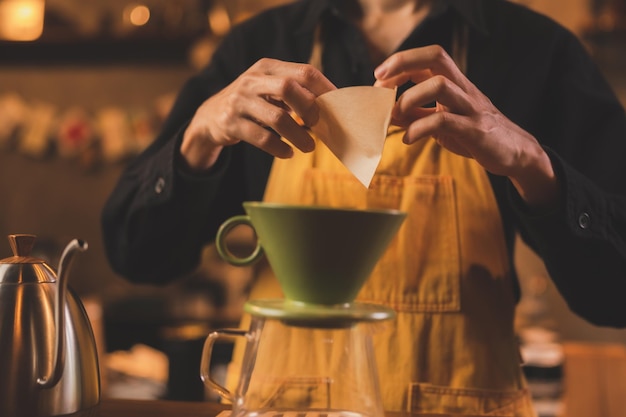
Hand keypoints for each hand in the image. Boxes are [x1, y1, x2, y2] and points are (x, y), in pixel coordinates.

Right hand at [181, 58, 335, 170]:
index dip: (324, 89)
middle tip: (318, 125)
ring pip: (276, 117)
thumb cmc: (252, 103)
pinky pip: (261, 138)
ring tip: (309, 147)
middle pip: (288, 88)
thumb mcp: (269, 89)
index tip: (337, 106)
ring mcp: (239, 101)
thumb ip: (295, 93)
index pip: (304, 71)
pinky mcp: (231, 123)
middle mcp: (252, 80)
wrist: (211, 116)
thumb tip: (331, 108)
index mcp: (268, 67)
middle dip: (309, 108)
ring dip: (298, 135)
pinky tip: (288, 153)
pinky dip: (279, 148)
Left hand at [374, 45, 558, 209]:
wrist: (515, 152)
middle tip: (381, 86)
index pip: (428, 57)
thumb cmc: (474, 133)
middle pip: (436, 58)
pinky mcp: (475, 130)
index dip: (401, 61)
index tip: (378, 77)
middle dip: (403, 65)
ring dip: (409, 98)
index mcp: (455, 83)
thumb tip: (385, 111)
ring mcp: (470, 108)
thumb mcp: (442, 119)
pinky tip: (408, 139)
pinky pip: (444, 121)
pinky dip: (419, 129)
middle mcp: (463, 89)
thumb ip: (416, 113)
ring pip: (440, 85)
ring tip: (396, 116)